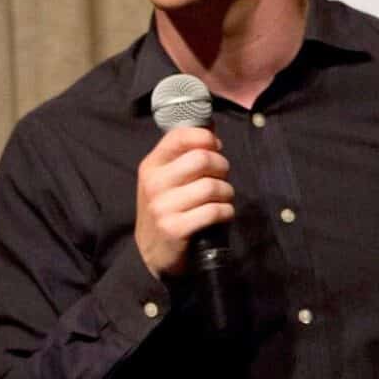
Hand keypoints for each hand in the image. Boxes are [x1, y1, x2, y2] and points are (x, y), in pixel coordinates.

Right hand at [134, 127, 232, 278]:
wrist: (151, 253)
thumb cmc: (167, 209)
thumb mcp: (166, 178)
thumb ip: (185, 153)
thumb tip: (211, 125)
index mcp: (151, 165)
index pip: (180, 136)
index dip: (206, 138)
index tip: (215, 147)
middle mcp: (154, 183)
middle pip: (203, 159)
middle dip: (222, 167)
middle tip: (221, 177)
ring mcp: (163, 206)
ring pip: (212, 186)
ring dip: (226, 193)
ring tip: (222, 198)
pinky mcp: (175, 228)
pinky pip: (215, 211)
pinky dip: (226, 212)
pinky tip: (222, 214)